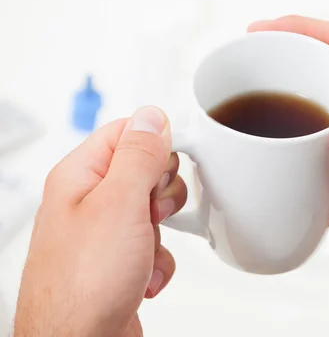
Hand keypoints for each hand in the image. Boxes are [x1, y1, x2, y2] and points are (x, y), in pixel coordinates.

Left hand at [15, 107, 187, 336]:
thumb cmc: (83, 285)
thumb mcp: (120, 205)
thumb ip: (139, 156)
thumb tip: (152, 116)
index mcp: (80, 176)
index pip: (127, 132)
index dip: (157, 143)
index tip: (174, 162)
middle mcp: (89, 201)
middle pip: (146, 171)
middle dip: (162, 195)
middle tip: (151, 212)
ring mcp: (104, 233)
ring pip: (154, 210)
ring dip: (162, 233)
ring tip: (143, 249)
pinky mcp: (118, 260)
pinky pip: (154, 244)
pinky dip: (158, 261)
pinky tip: (142, 277)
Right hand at [250, 17, 328, 297]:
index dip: (308, 31)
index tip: (267, 30)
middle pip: (327, 73)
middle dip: (286, 61)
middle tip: (245, 63)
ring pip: (317, 112)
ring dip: (283, 106)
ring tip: (244, 105)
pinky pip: (314, 154)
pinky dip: (288, 150)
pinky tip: (266, 156)